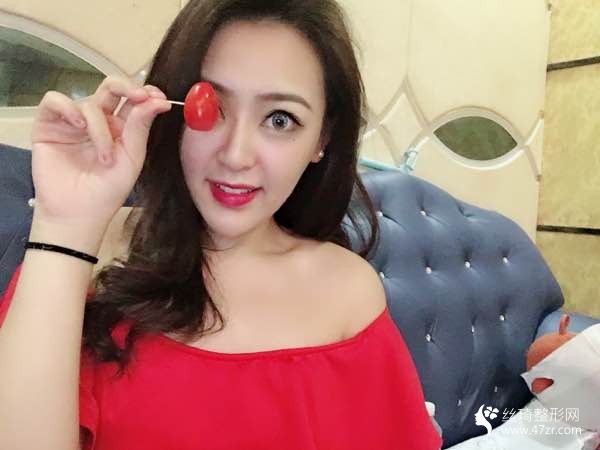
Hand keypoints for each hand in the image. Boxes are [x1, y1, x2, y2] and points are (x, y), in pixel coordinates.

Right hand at [30, 76, 171, 229]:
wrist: (79, 214)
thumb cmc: (107, 191)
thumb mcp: (132, 158)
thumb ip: (141, 127)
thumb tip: (157, 101)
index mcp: (121, 128)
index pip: (132, 99)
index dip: (145, 93)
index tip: (159, 98)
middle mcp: (98, 121)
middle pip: (111, 87)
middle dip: (127, 86)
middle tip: (140, 96)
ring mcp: (73, 122)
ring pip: (88, 102)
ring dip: (99, 126)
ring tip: (105, 155)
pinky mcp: (48, 125)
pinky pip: (54, 101)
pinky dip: (67, 108)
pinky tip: (77, 125)